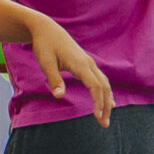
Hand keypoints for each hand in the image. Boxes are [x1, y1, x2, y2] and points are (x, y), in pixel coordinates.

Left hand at [25, 10, 114, 125]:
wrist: (46, 29)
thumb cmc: (44, 45)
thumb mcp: (45, 62)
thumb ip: (54, 79)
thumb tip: (59, 96)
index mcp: (80, 64)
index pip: (95, 87)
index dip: (98, 103)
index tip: (97, 117)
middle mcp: (89, 63)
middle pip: (104, 87)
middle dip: (105, 106)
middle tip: (104, 125)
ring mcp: (89, 63)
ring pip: (104, 84)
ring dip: (107, 101)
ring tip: (105, 118)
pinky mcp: (86, 63)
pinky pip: (100, 80)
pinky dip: (105, 92)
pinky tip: (108, 103)